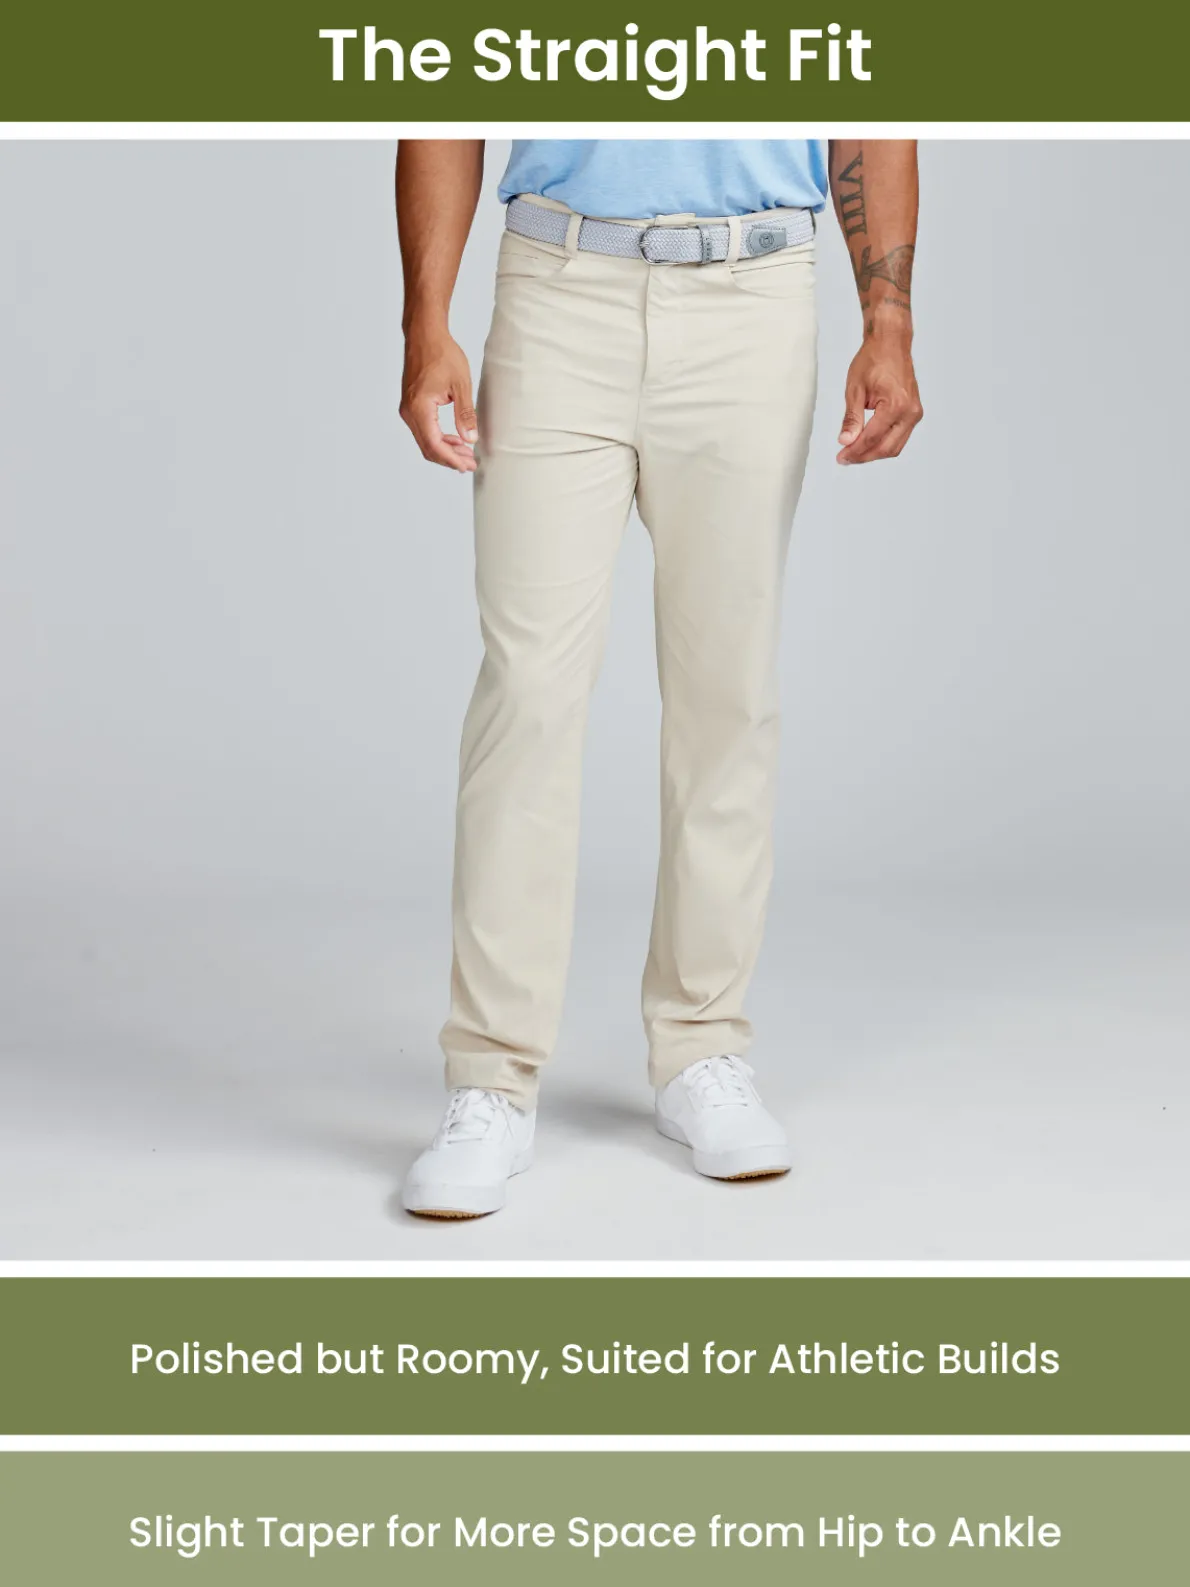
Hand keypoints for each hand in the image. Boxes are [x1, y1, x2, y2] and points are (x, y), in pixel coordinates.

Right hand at [399, 330, 477, 472]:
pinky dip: (439, 439)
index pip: (434, 445)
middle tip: (471, 464)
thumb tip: (470, 439)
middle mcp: (409, 412)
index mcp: (420, 408)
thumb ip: (465, 414)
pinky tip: (455, 440)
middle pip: (428, 448)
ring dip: (445, 450)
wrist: (424, 334)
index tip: (468, 465)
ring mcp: (407, 410)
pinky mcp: (410, 406)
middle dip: (449, 459)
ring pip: (425, 441)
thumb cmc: (442, 353)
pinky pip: (423, 430)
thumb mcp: (460, 384)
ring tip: (466, 454)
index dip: (452, 459)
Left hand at [837, 333, 922, 464]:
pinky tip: (867, 443)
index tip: (840, 457)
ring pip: (894, 447)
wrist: (891, 343)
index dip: (854, 451)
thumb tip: (846, 441)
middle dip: (864, 456)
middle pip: (886, 448)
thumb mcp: (855, 389)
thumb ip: (851, 418)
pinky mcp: (914, 413)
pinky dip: (883, 443)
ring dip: (874, 453)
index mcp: (896, 405)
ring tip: (853, 452)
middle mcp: (910, 412)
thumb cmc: (873, 359)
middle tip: (844, 458)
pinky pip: (899, 437)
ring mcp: (914, 413)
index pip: (872, 438)